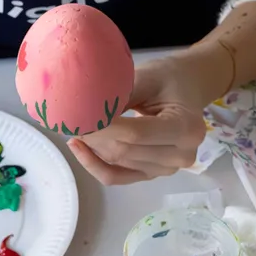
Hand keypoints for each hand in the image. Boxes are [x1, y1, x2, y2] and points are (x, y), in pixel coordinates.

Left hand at [69, 50, 217, 185]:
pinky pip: (117, 177)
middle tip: (68, 119)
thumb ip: (119, 95)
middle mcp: (181, 155)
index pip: (136, 133)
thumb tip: (83, 108)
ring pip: (117, 163)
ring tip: (73, 126)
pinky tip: (79, 147)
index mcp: (186, 128)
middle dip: (92, 136)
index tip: (76, 117)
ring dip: (92, 147)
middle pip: (124, 151)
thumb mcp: (146, 77)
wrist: (187, 88)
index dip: (102, 128)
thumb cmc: (168, 78)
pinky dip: (95, 164)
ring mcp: (167, 169)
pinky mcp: (152, 174)